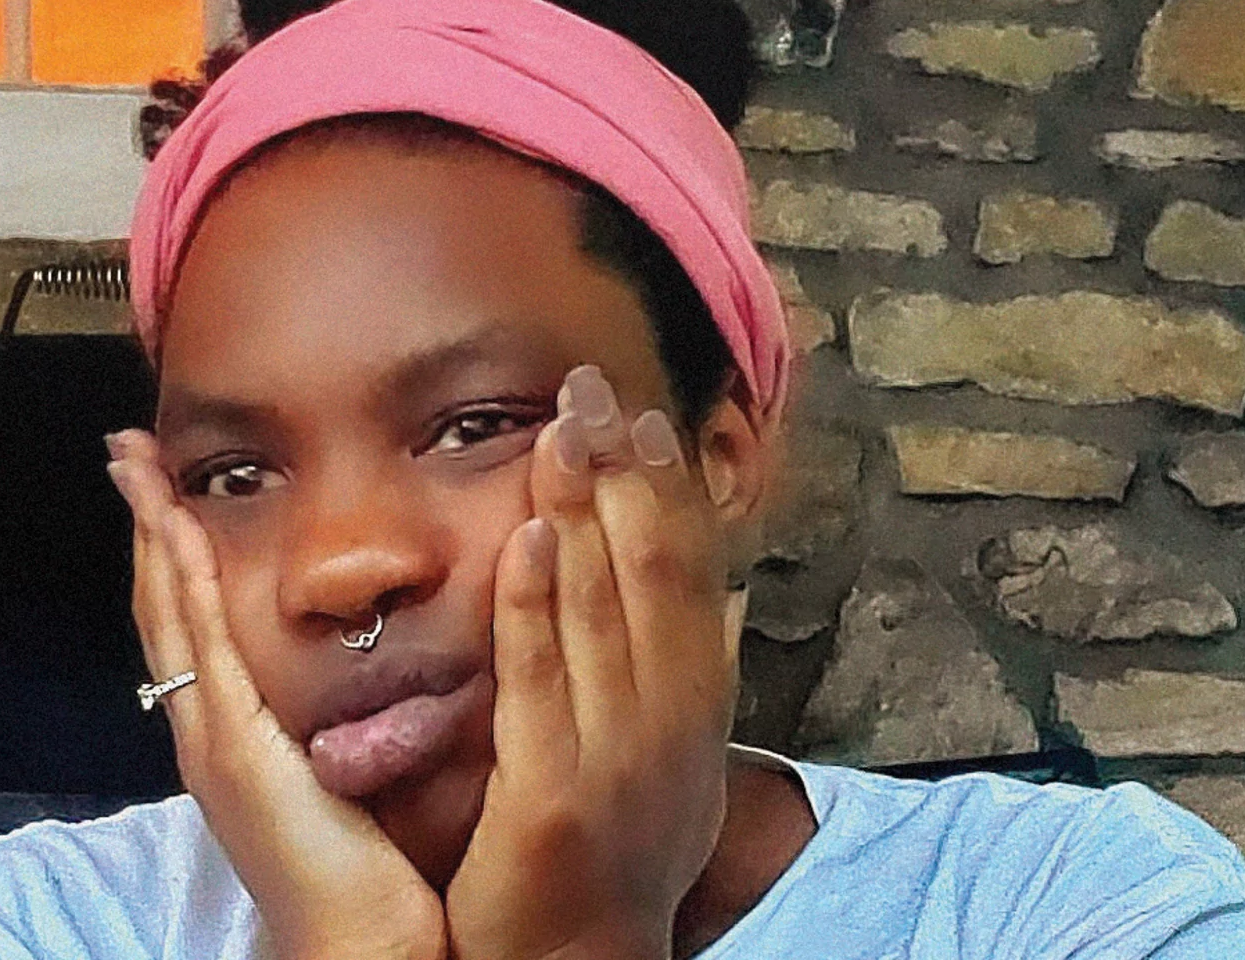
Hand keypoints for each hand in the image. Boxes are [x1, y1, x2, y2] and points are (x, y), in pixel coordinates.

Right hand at [107, 431, 447, 959]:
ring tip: (136, 467)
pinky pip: (202, 648)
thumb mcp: (339, 785)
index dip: (172, 554)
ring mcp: (211, 740)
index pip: (193, 625)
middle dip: (145, 524)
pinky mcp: (234, 751)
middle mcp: (206, 732)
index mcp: (233, 738)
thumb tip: (351, 690)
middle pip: (162, 607)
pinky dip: (182, 582)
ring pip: (169, 614)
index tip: (164, 489)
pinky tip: (175, 528)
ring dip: (151, 533)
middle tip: (126, 453)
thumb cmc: (362, 883)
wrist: (357, 954)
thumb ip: (330, 732)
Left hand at [445, 367, 742, 959]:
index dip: (673, 492)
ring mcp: (621, 762)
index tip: (648, 414)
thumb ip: (679, 676)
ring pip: (608, 610)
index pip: (694, 578)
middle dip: (629, 473)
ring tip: (565, 425)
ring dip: (588, 508)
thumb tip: (714, 593)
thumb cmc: (609, 859)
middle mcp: (675, 728)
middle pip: (657, 574)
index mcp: (698, 711)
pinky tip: (530, 533)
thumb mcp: (667, 762)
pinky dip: (540, 602)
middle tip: (594, 385)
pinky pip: (544, 682)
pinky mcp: (554, 797)